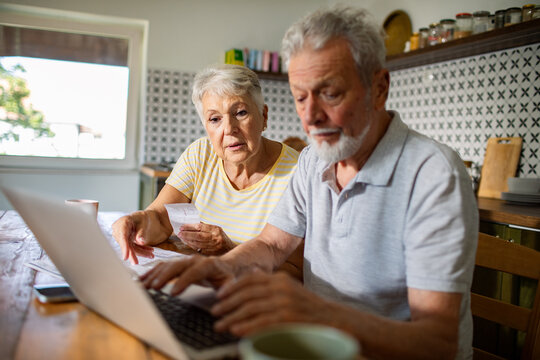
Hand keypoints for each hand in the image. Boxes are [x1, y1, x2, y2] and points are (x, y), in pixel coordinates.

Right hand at [112, 211, 167, 264]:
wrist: (145, 217)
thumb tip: (140, 241)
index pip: (122, 236)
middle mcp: (119, 229)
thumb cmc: (144, 217)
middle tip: (136, 263)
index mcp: (123, 222)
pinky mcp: (126, 240)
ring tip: (151, 255)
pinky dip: (140, 250)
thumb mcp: (144, 222)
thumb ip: (142, 231)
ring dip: (140, 252)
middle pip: (125, 244)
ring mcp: (121, 235)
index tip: (126, 257)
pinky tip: (149, 252)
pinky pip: (132, 247)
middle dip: (132, 254)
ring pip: (129, 247)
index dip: (124, 247)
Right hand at [140, 255, 234, 294]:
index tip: (173, 293)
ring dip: (155, 275)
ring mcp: (184, 260)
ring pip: (167, 265)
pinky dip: (151, 273)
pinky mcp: (177, 263)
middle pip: (177, 265)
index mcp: (208, 264)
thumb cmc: (226, 276)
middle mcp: (194, 259)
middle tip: (154, 288)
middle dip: (164, 276)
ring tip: (144, 287)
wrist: (224, 265)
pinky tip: (142, 281)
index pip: (194, 272)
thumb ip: (228, 288)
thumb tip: (221, 296)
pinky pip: (162, 266)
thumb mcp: (230, 282)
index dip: (183, 281)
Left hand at [178, 222, 235, 254]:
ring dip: (187, 240)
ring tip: (181, 237)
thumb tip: (192, 224)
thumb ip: (205, 227)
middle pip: (198, 235)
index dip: (190, 227)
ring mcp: (213, 246)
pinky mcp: (210, 253)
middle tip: (179, 233)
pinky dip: (191, 245)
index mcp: (216, 230)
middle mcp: (215, 238)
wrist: (230, 249)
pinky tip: (187, 243)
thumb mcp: (216, 229)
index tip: (182, 226)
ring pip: (197, 243)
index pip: (200, 227)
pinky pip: (198, 249)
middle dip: (187, 234)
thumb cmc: (221, 237)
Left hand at [210, 272, 332, 335]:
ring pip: (250, 309)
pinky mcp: (287, 318)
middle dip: (227, 304)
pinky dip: (247, 327)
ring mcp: (284, 303)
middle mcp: (280, 288)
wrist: (332, 319)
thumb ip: (271, 282)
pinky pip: (261, 323)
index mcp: (279, 279)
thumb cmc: (308, 306)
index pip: (250, 280)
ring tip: (220, 326)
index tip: (219, 296)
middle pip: (246, 295)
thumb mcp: (290, 288)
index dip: (232, 287)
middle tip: (214, 312)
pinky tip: (237, 331)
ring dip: (232, 318)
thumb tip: (253, 274)